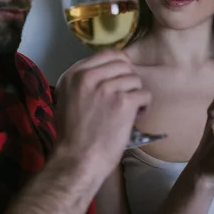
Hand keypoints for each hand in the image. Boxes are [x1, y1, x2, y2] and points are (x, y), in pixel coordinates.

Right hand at [53, 49, 150, 172]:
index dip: (119, 66)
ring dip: (136, 95)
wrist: (77, 160)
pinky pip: (145, 94)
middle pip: (124, 65)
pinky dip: (144, 106)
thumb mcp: (68, 99)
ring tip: (128, 111)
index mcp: (73, 74)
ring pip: (136, 79)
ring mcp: (107, 88)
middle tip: (125, 98)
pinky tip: (135, 116)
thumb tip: (107, 71)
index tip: (120, 80)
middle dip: (128, 81)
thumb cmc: (72, 135)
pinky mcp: (123, 102)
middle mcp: (88, 76)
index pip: (106, 54)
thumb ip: (84, 82)